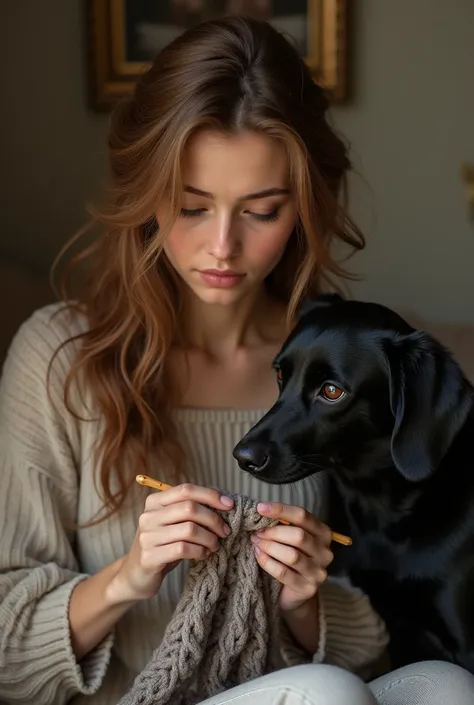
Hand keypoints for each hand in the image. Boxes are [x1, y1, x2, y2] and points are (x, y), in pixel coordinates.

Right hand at [112, 483, 233, 601]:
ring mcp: (147, 537)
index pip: (186, 490)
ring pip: (190, 529)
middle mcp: (148, 516)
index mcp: (154, 502)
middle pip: (190, 508)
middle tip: (225, 531)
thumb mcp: (172, 523)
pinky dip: (199, 551)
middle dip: (213, 519)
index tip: (229, 505)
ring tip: (214, 545)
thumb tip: (223, 503)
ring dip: (209, 538)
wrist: (135, 575)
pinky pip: (183, 549)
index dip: (210, 495)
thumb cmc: (162, 545)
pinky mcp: (150, 557)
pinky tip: (203, 554)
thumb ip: (189, 511)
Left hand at [252, 502, 333, 612]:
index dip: (281, 510)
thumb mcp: (291, 537)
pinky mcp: (307, 588)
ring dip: (269, 547)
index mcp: (324, 533)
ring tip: (255, 543)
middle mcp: (325, 552)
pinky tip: (258, 555)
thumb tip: (261, 510)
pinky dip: (267, 562)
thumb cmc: (291, 556)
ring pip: (291, 555)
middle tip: (256, 532)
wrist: (294, 591)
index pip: (303, 516)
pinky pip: (283, 572)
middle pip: (298, 536)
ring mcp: (318, 572)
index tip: (260, 508)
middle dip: (273, 532)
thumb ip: (282, 524)